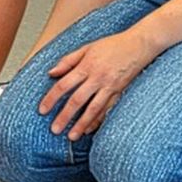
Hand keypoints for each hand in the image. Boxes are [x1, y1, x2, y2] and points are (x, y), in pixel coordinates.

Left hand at [37, 29, 155, 140]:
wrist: (138, 46)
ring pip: (93, 109)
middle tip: (54, 130)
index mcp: (86, 66)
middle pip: (77, 100)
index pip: (64, 84)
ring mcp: (109, 87)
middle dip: (65, 116)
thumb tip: (51, 73)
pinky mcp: (120, 92)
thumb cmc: (112, 45)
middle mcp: (97, 78)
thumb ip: (68, 61)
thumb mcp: (87, 48)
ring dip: (81, 124)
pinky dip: (98, 120)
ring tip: (71, 136)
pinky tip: (90, 129)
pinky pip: (107, 110)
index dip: (52, 98)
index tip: (42, 110)